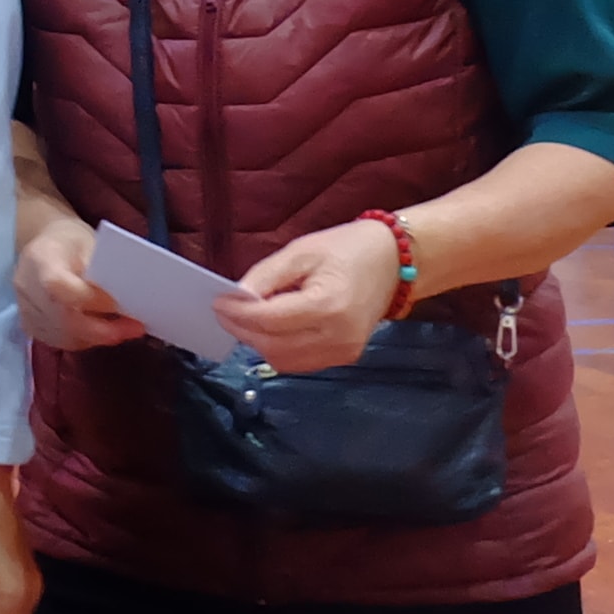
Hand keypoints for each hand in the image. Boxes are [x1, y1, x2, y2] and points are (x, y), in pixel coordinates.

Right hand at [15, 208, 143, 352]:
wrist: (45, 248)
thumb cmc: (71, 242)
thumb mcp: (90, 242)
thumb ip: (102, 269)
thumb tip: (125, 298)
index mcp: (39, 258)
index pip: (58, 286)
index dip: (89, 299)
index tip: (117, 302)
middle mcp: (26, 287)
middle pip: (62, 318)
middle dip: (102, 329)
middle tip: (134, 327)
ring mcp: (25, 310)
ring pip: (64, 336)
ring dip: (98, 337)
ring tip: (125, 330)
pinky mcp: (31, 326)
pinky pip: (60, 341)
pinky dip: (86, 339)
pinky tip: (104, 331)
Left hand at [212, 216, 402, 374]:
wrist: (395, 262)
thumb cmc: (348, 249)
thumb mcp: (301, 252)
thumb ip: (266, 276)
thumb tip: (236, 297)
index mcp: (328, 305)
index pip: (270, 321)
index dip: (238, 314)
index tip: (218, 303)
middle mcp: (338, 336)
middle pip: (273, 346)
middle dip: (243, 331)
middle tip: (226, 312)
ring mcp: (344, 352)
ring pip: (284, 361)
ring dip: (258, 343)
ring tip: (247, 319)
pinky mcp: (345, 357)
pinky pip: (300, 363)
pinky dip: (278, 349)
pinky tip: (271, 329)